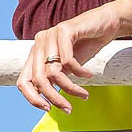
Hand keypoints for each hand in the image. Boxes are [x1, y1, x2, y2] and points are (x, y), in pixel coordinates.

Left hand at [16, 1, 130, 113]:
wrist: (107, 22)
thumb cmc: (87, 44)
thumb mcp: (67, 67)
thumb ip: (55, 79)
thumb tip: (48, 101)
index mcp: (36, 52)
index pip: (23, 81)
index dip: (33, 99)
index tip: (48, 109)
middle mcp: (39, 42)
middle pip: (38, 79)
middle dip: (54, 98)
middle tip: (69, 109)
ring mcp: (50, 35)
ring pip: (53, 72)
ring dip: (70, 88)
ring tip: (84, 94)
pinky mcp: (64, 30)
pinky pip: (67, 61)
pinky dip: (79, 72)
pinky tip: (88, 74)